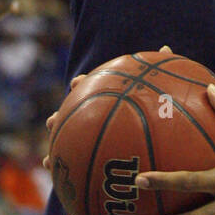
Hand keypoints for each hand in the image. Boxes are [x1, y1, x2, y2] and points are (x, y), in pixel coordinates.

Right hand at [43, 46, 173, 169]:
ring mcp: (90, 135)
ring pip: (66, 137)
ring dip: (55, 140)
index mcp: (107, 98)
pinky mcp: (89, 156)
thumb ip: (161, 70)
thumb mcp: (163, 92)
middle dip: (61, 114)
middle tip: (54, 120)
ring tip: (49, 147)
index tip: (78, 83)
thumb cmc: (160, 112)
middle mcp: (95, 115)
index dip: (82, 84)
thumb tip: (165, 48)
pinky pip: (70, 162)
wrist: (158, 144)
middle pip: (72, 113)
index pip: (90, 87)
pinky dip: (55, 163)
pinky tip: (48, 166)